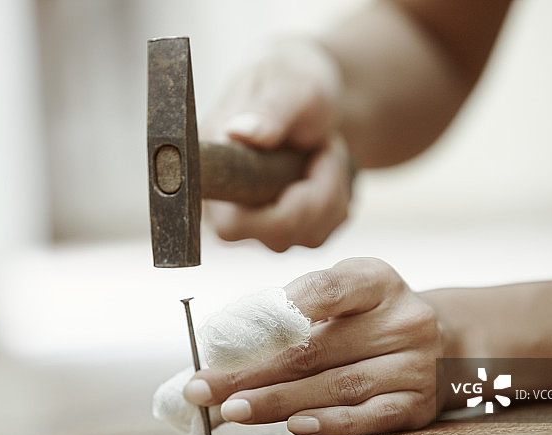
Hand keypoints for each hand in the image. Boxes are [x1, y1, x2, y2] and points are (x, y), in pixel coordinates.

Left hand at [183, 258, 442, 434]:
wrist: (443, 341)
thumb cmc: (372, 316)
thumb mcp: (348, 291)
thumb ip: (299, 306)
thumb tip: (230, 343)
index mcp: (378, 281)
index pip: (325, 289)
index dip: (272, 312)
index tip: (224, 335)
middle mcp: (403, 320)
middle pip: (316, 348)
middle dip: (250, 371)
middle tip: (204, 386)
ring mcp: (414, 364)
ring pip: (335, 386)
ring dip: (275, 402)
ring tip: (231, 410)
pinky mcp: (417, 404)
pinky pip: (367, 417)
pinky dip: (327, 423)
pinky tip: (291, 426)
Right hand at [201, 39, 353, 251]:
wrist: (311, 93)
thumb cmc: (291, 80)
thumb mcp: (289, 85)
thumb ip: (270, 109)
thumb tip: (241, 132)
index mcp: (212, 173)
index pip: (231, 226)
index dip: (276, 208)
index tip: (307, 159)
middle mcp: (228, 208)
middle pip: (278, 236)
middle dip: (318, 192)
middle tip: (326, 147)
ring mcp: (258, 224)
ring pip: (308, 236)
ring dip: (332, 190)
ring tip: (325, 149)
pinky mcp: (286, 229)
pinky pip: (324, 232)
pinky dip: (339, 198)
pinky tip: (327, 167)